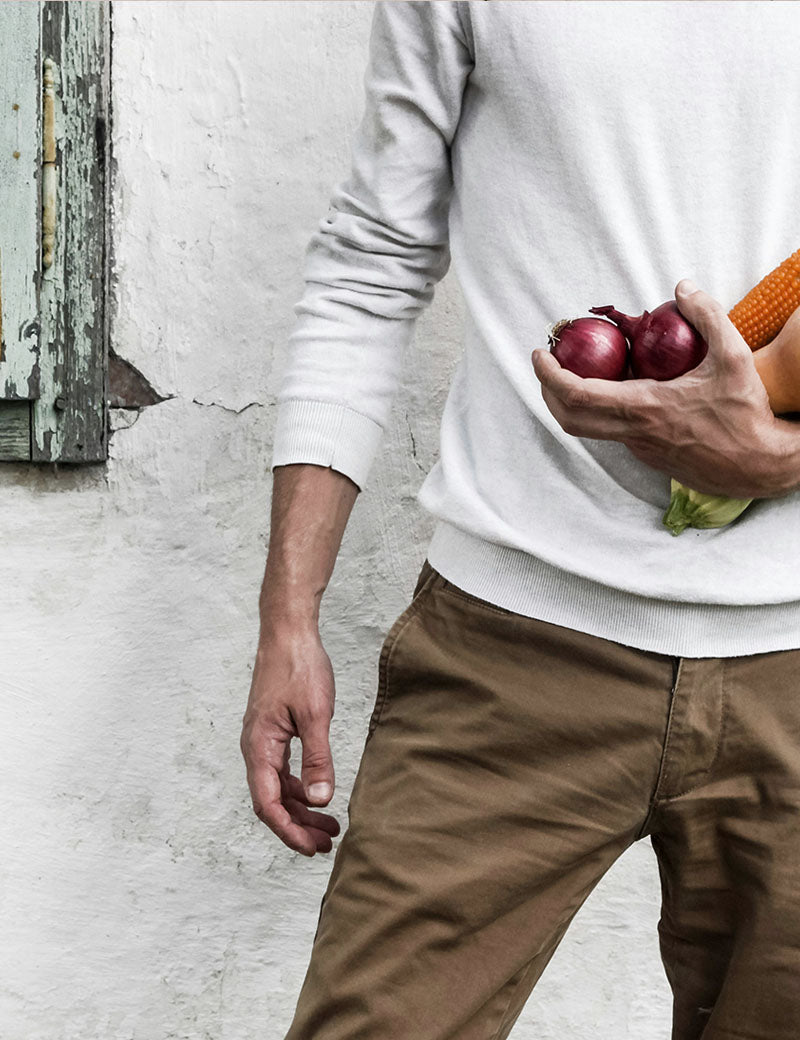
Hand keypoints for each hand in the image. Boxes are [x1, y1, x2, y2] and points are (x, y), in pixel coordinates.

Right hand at [240, 623, 339, 856]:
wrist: (287, 633)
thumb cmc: (299, 667)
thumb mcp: (316, 715)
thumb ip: (318, 759)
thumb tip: (321, 801)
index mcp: (259, 747)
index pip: (268, 804)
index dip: (290, 831)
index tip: (313, 848)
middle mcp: (255, 748)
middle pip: (271, 802)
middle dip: (298, 826)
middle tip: (327, 843)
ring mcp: (262, 740)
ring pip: (276, 788)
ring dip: (301, 809)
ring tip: (329, 826)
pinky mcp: (272, 731)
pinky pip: (281, 770)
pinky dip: (300, 787)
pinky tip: (318, 793)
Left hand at [531, 279, 795, 498]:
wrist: (758, 466)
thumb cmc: (747, 414)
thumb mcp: (734, 357)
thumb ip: (708, 316)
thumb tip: (683, 287)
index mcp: (644, 408)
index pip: (577, 394)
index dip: (549, 375)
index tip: (540, 355)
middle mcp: (633, 433)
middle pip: (569, 418)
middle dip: (548, 390)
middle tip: (548, 363)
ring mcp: (638, 448)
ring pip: (590, 427)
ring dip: (574, 400)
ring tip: (579, 370)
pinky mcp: (648, 455)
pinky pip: (613, 431)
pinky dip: (603, 409)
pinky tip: (620, 386)